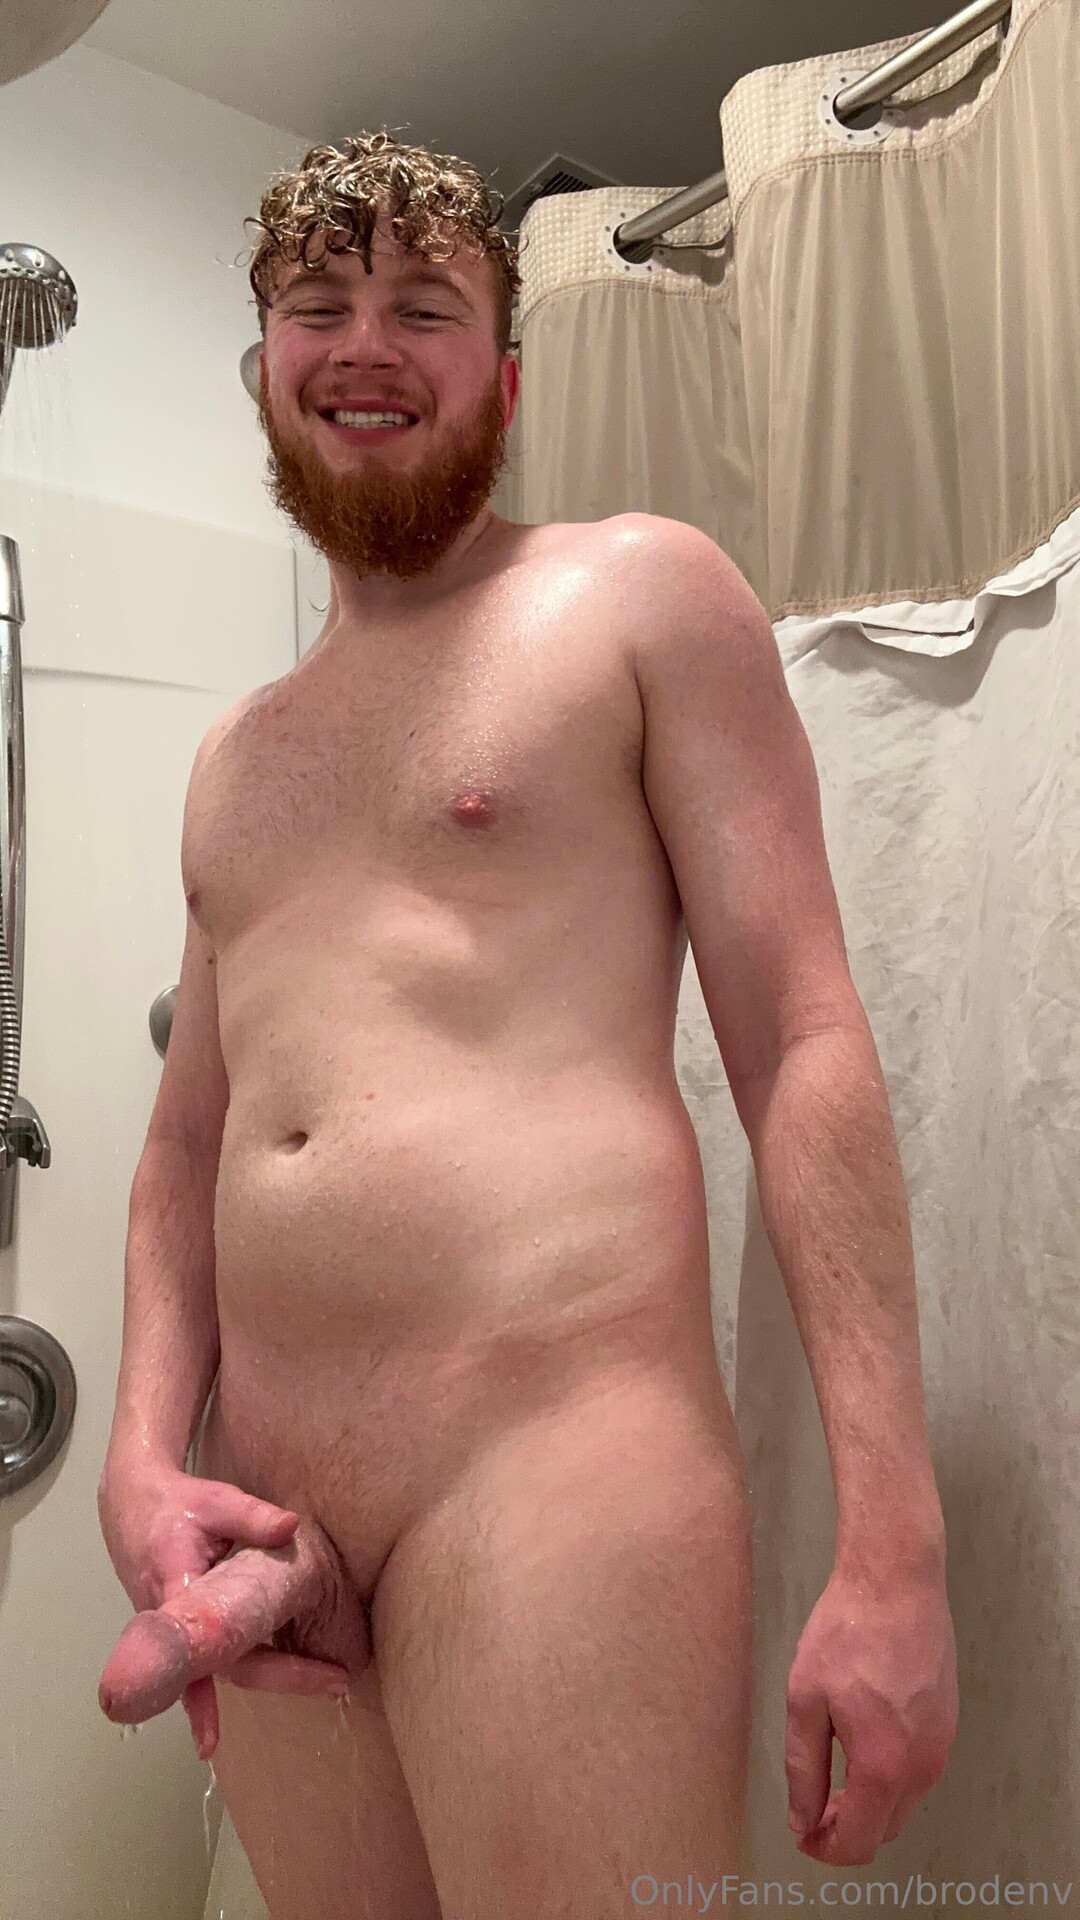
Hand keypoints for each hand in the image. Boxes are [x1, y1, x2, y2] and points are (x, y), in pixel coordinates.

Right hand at [97, 1461, 370, 1757]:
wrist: (132, 1505)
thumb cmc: (176, 1506)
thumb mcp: (216, 1502)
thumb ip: (252, 1516)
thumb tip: (291, 1526)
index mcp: (174, 1586)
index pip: (204, 1642)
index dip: (224, 1685)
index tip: (239, 1721)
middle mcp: (167, 1621)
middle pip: (217, 1668)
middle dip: (276, 1678)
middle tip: (333, 1682)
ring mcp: (169, 1632)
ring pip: (213, 1670)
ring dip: (263, 1679)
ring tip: (320, 1682)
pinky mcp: (177, 1633)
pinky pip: (205, 1663)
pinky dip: (235, 1677)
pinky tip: (262, 1695)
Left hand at [784, 1557, 957, 1864]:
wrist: (898, 1580)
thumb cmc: (848, 1631)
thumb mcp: (805, 1699)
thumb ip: (804, 1770)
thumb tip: (803, 1821)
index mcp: (884, 1765)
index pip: (858, 1843)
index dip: (824, 1849)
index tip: (801, 1833)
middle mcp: (923, 1766)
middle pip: (885, 1829)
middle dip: (846, 1830)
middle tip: (811, 1806)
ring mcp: (942, 1745)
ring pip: (904, 1803)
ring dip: (870, 1804)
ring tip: (832, 1775)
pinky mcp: (948, 1724)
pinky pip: (918, 1772)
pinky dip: (890, 1778)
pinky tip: (861, 1744)